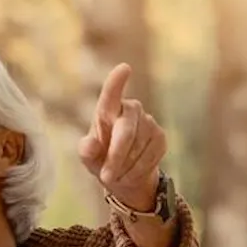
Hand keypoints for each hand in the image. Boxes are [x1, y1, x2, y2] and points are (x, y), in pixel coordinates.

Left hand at [77, 63, 166, 211]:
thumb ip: (87, 150)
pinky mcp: (160, 137)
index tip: (124, 69)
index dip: (117, 82)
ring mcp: (148, 121)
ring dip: (125, 167)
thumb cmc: (101, 160)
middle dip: (116, 156)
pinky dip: (137, 170)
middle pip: (125, 131)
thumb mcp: (89, 157)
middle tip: (106, 177)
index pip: (111, 94)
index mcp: (107, 109)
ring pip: (138, 147)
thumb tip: (89, 145)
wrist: (124, 175)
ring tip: (116, 176)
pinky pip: (149, 156)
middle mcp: (130, 109)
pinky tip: (130, 173)